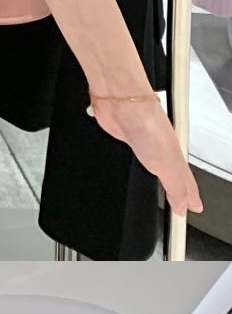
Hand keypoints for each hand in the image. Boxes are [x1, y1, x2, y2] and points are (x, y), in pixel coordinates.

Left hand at [86, 74, 201, 220]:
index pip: (186, 183)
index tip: (194, 209)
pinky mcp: (123, 142)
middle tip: (182, 204)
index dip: (190, 197)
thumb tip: (185, 207)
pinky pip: (132, 160)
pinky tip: (131, 169)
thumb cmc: (147, 124)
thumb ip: (176, 187)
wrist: (121, 104)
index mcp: (174, 158)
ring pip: (152, 167)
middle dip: (177, 190)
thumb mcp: (167, 163)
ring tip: (160, 191)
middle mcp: (160, 152)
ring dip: (155, 179)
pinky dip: (135, 167)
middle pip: (171, 175)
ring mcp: (142, 146)